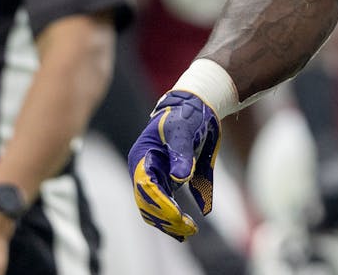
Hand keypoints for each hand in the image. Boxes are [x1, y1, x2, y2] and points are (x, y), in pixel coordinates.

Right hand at [129, 90, 220, 240]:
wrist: (195, 109)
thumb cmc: (185, 116)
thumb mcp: (183, 130)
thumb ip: (181, 153)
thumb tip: (180, 178)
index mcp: (142, 157)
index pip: (146, 187)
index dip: (161, 204)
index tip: (178, 215)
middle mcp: (144, 171)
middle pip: (148, 204)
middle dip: (166, 218)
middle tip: (188, 227)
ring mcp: (155, 178)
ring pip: (155, 210)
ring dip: (169, 223)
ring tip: (189, 230)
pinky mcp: (167, 182)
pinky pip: (165, 207)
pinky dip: (174, 219)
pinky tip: (186, 229)